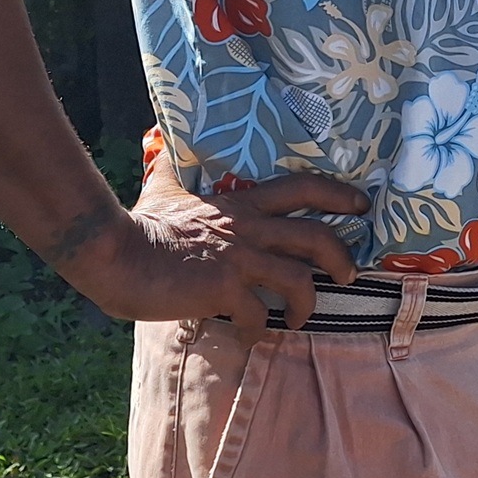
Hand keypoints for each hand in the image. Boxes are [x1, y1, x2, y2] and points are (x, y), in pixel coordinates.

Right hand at [71, 149, 370, 329]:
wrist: (115, 252)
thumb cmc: (140, 223)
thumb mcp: (164, 187)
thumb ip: (174, 169)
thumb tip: (158, 139)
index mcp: (241, 204)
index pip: (302, 188)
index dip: (338, 195)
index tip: (362, 205)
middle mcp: (249, 229)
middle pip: (316, 236)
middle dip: (342, 257)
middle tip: (349, 274)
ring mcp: (239, 258)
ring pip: (299, 280)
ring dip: (306, 304)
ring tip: (299, 319)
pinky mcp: (224, 289)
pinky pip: (258, 315)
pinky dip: (258, 331)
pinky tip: (250, 338)